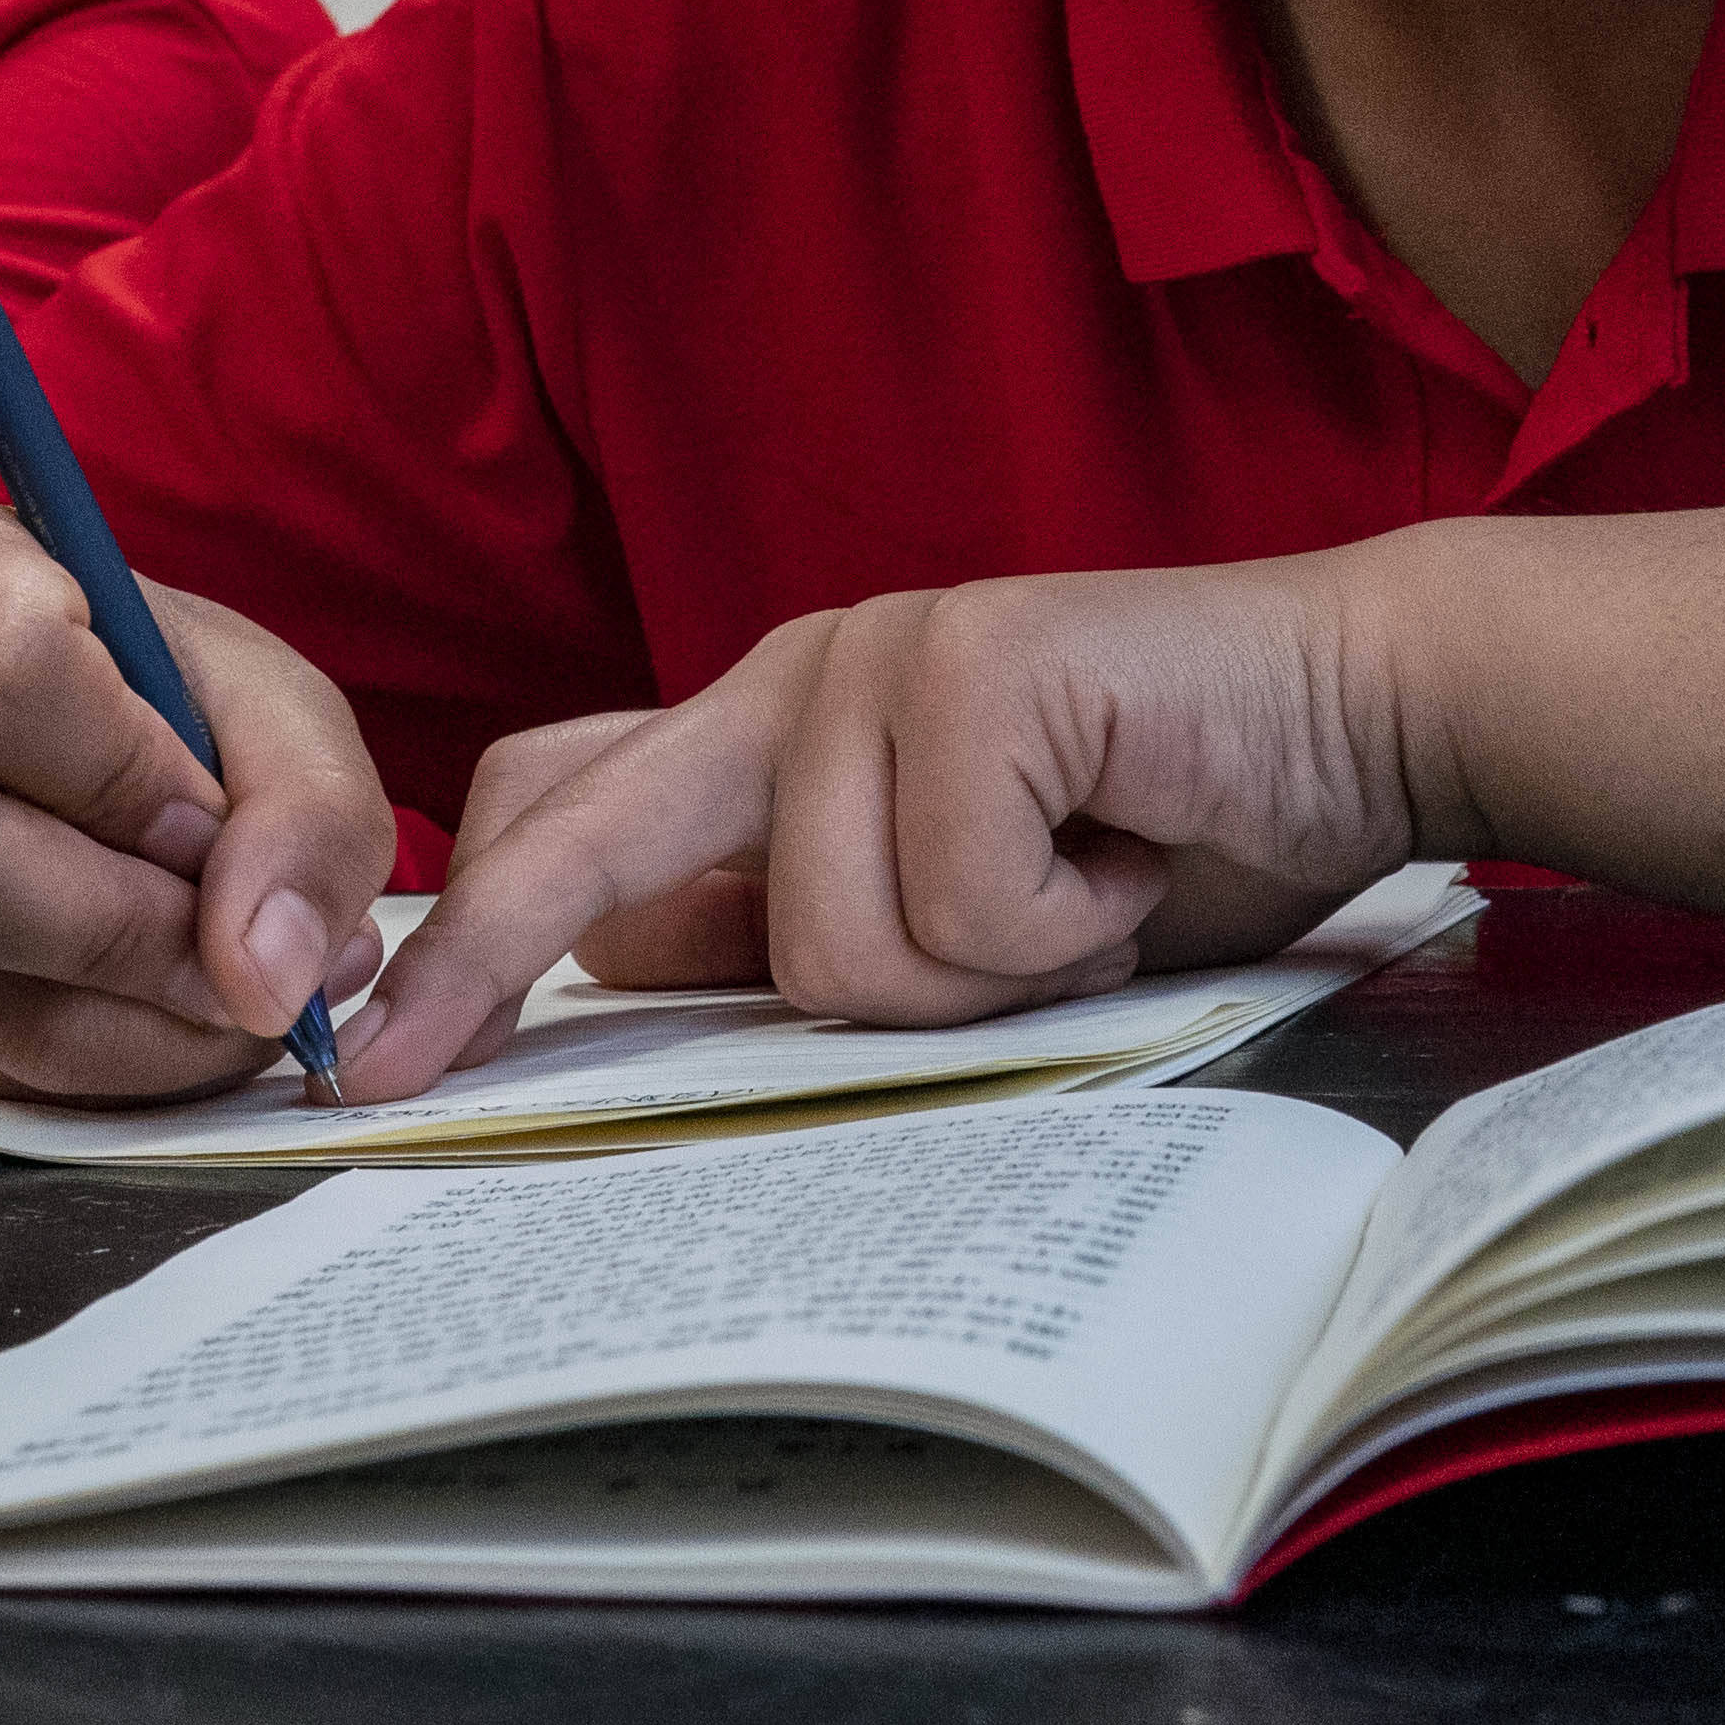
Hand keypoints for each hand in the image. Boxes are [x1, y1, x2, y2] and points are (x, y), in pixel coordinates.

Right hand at [0, 499, 391, 1100]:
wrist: (19, 731)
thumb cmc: (148, 693)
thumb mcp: (264, 698)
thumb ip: (306, 812)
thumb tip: (268, 977)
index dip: (121, 774)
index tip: (206, 818)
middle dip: (122, 933)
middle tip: (238, 950)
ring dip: (134, 1031)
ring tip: (228, 990)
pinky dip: (102, 1075)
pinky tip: (161, 1020)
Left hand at [344, 559, 1410, 1099]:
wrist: (1350, 717)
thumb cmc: (1156, 830)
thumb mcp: (945, 910)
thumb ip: (792, 924)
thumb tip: (610, 973)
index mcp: (768, 729)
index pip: (564, 806)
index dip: (466, 936)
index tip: (375, 1058)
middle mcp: (798, 674)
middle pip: (587, 834)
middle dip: (491, 960)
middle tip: (394, 1068)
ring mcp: (879, 656)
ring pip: (824, 942)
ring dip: (967, 982)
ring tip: (1067, 905)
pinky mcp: (976, 661)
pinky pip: (951, 901)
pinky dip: (1055, 928)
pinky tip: (1118, 857)